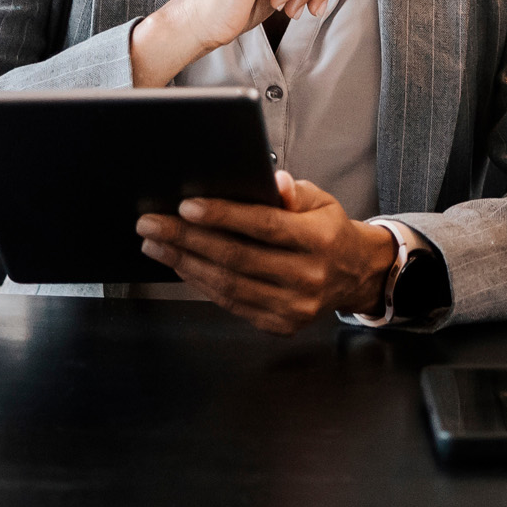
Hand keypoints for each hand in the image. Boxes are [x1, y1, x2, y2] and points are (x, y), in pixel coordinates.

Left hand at [135, 171, 396, 333]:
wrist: (354, 274)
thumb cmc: (328, 231)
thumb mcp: (321, 200)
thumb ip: (295, 190)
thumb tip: (274, 182)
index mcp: (320, 240)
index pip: (264, 226)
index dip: (223, 216)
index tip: (186, 206)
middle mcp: (309, 276)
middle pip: (237, 257)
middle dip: (187, 239)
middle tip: (152, 224)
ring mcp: (294, 305)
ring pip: (229, 285)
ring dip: (185, 263)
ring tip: (156, 244)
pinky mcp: (281, 324)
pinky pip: (232, 304)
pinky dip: (201, 284)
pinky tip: (182, 265)